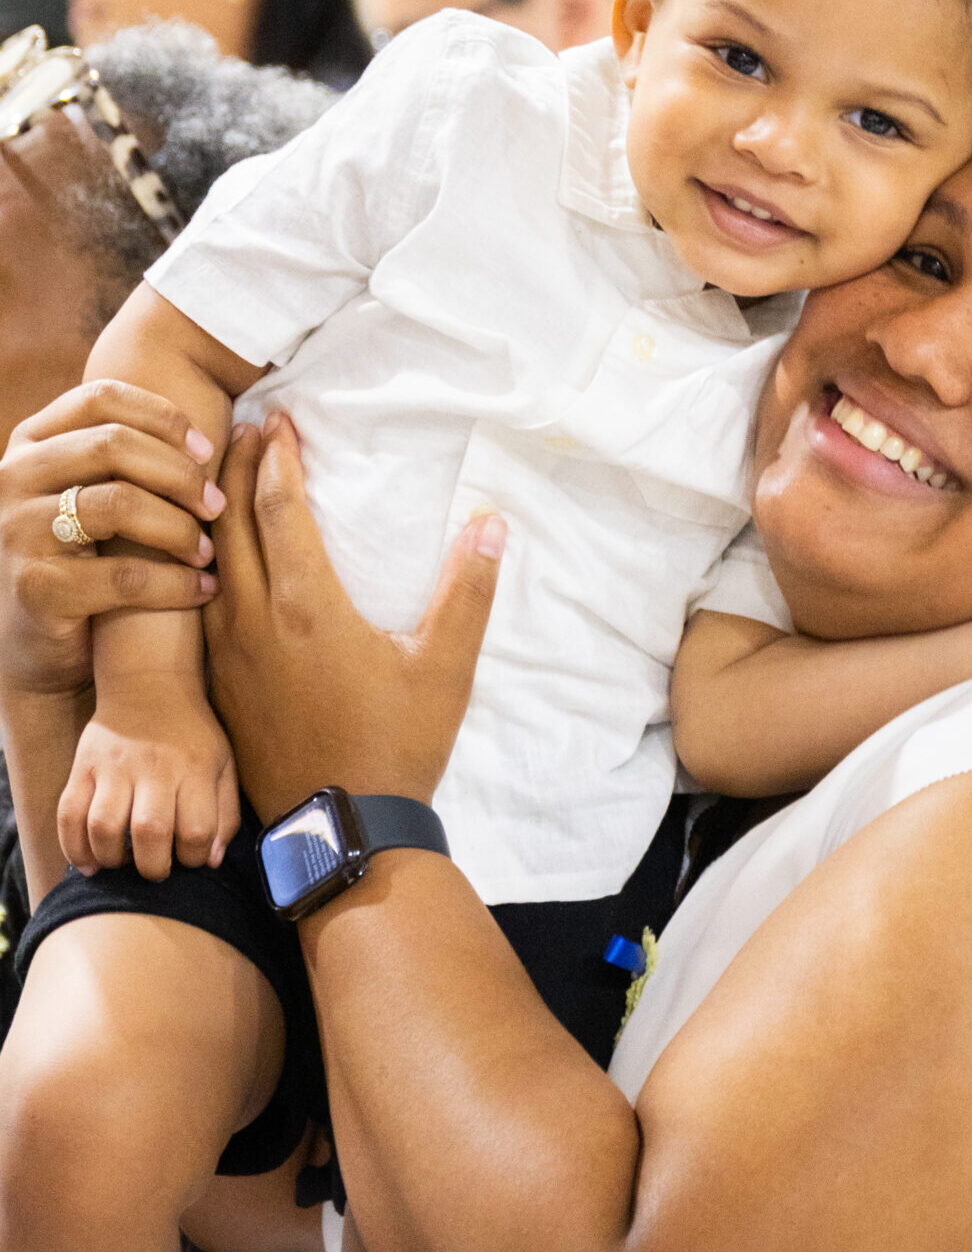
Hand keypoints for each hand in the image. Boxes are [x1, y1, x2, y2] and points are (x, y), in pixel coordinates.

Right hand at [0, 380, 221, 698]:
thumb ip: (136, 455)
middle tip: (218, 505)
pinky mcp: (37, 587)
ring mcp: (17, 530)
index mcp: (33, 441)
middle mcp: (14, 476)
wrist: (42, 643)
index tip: (208, 450)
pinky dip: (177, 583)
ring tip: (209, 552)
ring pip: (120, 504)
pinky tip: (204, 589)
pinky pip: (125, 576)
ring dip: (180, 528)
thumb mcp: (102, 492)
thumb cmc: (92, 556)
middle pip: (113, 444)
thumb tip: (232, 426)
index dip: (164, 417)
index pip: (101, 397)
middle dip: (180, 474)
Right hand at [57, 686, 239, 878]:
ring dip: (111, 858)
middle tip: (155, 871)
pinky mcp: (82, 767)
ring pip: (103, 825)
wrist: (150, 685)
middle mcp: (154, 768)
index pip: (196, 829)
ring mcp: (114, 767)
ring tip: (121, 863)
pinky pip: (68, 814)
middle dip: (152, 867)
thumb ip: (225, 814)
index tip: (189, 858)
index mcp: (195, 769)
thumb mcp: (223, 765)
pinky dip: (73, 847)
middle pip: (149, 831)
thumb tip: (211, 861)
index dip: (193, 857)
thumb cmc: (192, 736)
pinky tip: (88, 863)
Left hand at [205, 414, 505, 822]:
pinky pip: (200, 610)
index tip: (281, 422)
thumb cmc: (399, 744)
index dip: (279, 460)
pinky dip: (203, 569)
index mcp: (309, 607)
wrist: (344, 829)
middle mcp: (256, 622)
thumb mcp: (446, 666)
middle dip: (237, 471)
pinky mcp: (222, 688)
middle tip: (246, 431)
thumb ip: (468, 590)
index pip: (279, 510)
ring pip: (206, 567)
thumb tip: (491, 523)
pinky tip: (212, 566)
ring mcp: (230, 657)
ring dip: (213, 517)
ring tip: (221, 484)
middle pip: (231, 526)